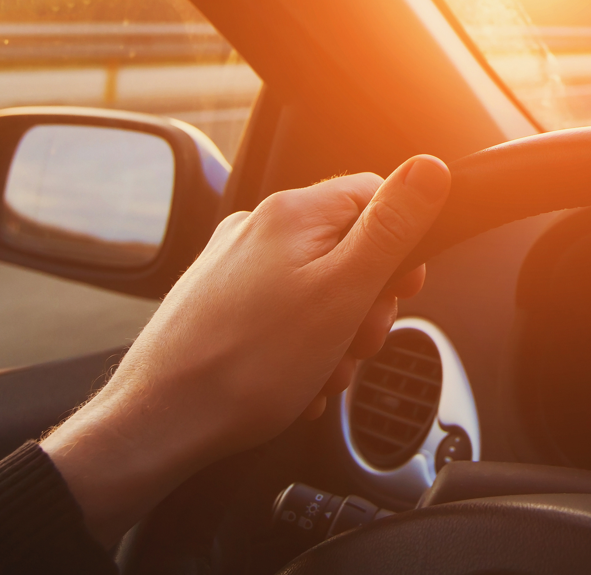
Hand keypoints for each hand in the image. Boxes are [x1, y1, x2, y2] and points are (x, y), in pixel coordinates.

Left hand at [43, 156, 450, 544]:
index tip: (403, 291)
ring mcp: (233, 265)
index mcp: (293, 213)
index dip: (402, 246)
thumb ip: (391, 228)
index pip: (376, 195)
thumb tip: (429, 169)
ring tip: (319, 373)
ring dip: (335, 334)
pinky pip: (282, 315)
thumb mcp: (344, 293)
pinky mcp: (218, 302)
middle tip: (356, 344)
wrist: (161, 421)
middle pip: (348, 247)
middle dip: (366, 303)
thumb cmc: (249, 365)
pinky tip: (294, 381)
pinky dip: (300, 348)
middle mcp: (258, 228)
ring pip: (317, 288)